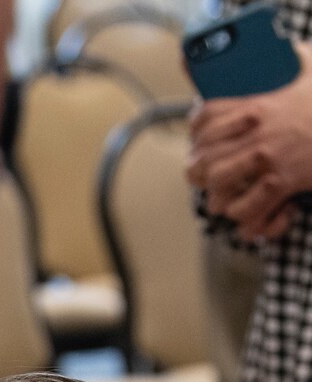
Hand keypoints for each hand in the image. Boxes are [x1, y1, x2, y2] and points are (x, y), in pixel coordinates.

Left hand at [190, 45, 311, 241]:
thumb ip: (298, 58)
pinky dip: (250, 220)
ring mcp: (270, 159)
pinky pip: (248, 210)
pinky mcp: (285, 184)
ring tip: (227, 199)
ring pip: (218, 184)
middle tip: (205, 177)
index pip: (206, 116)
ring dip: (219, 197)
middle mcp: (258, 134)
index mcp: (259, 106)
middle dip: (198, 172)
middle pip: (203, 156)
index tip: (200, 139)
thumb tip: (290, 48)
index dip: (196, 131)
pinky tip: (260, 216)